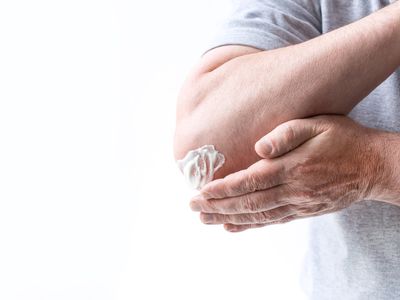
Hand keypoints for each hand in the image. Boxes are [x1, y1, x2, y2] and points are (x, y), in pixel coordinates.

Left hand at [189, 115, 388, 231]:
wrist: (372, 167)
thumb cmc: (343, 140)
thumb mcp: (317, 125)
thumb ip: (286, 134)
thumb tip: (258, 147)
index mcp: (291, 167)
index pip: (248, 182)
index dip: (222, 189)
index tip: (200, 192)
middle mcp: (291, 190)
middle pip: (247, 202)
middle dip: (217, 206)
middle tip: (193, 207)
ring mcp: (297, 203)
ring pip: (256, 215)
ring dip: (228, 218)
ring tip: (205, 219)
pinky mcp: (303, 211)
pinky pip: (271, 221)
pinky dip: (249, 225)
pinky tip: (233, 227)